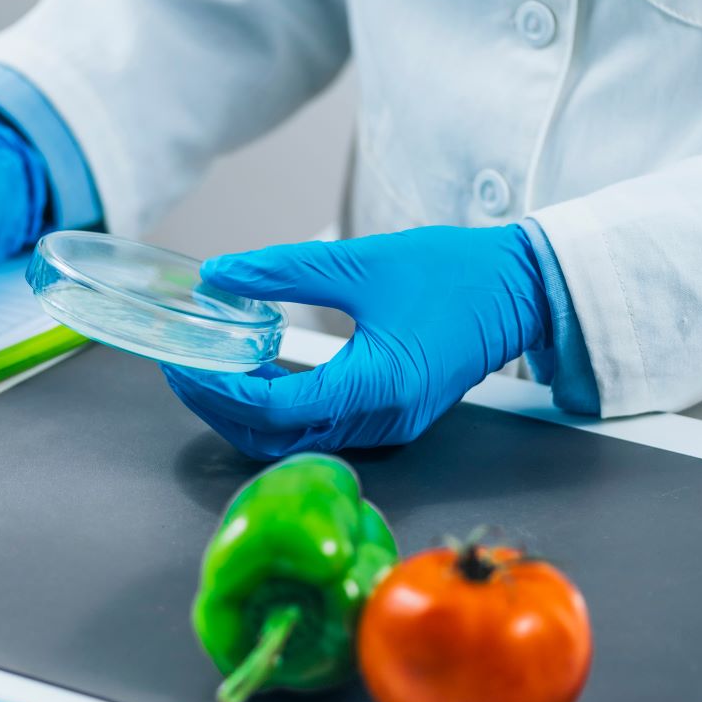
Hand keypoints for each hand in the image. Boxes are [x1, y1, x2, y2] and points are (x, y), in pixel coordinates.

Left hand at [162, 225, 551, 458]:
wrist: (520, 290)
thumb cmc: (455, 272)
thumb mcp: (362, 262)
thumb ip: (284, 271)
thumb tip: (221, 274)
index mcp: (376, 386)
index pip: (273, 407)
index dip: (218, 390)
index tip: (181, 362)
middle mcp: (379, 421)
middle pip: (274, 437)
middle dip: (219, 408)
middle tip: (181, 369)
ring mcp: (386, 428)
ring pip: (293, 439)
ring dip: (245, 411)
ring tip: (207, 368)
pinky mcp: (388, 420)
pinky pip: (318, 428)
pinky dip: (278, 408)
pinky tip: (253, 373)